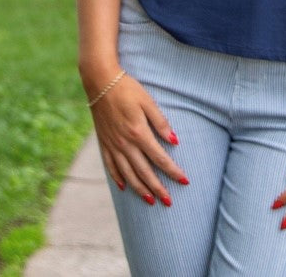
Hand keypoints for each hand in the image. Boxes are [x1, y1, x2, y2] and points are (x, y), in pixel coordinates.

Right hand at [89, 72, 189, 205]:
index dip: (173, 171)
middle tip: (169, 202)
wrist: (101, 83)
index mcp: (139, 133)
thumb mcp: (147, 101)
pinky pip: (111, 167)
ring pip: (128, 174)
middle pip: (144, 172)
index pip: (160, 158)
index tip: (184, 181)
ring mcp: (113, 146)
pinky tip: (125, 187)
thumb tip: (174, 141)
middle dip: (158, 188)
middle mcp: (125, 144)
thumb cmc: (128, 89)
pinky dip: (118, 179)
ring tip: (150, 201)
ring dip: (140, 189)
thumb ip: (161, 122)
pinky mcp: (104, 144)